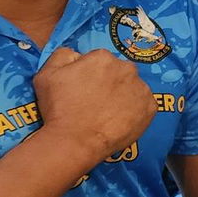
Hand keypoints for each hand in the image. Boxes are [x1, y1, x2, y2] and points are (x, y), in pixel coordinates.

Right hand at [34, 46, 154, 162]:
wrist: (75, 141)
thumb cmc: (59, 108)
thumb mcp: (46, 75)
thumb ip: (63, 56)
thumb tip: (77, 54)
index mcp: (103, 57)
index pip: (98, 61)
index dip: (89, 75)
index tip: (83, 89)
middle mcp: (127, 68)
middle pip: (118, 72)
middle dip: (109, 82)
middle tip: (95, 101)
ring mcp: (141, 88)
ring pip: (132, 87)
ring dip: (123, 95)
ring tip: (107, 113)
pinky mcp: (151, 108)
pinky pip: (143, 105)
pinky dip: (134, 110)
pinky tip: (119, 120)